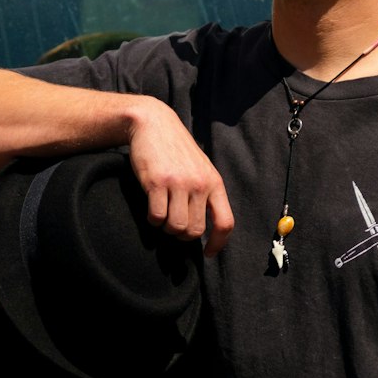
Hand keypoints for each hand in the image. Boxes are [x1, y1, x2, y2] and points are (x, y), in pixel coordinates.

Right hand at [128, 97, 233, 254]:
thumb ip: (206, 194)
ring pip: (176, 227)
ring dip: (166, 228)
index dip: (218, 244)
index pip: (225, 223)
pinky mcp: (157, 182)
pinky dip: (152, 220)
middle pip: (195, 231)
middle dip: (182, 236)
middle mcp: (199, 184)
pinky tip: (152, 210)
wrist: (154, 124)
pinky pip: (156, 217)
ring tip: (163, 216)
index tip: (207, 253)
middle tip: (174, 227)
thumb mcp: (200, 169)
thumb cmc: (176, 150)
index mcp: (214, 183)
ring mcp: (178, 183)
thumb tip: (206, 227)